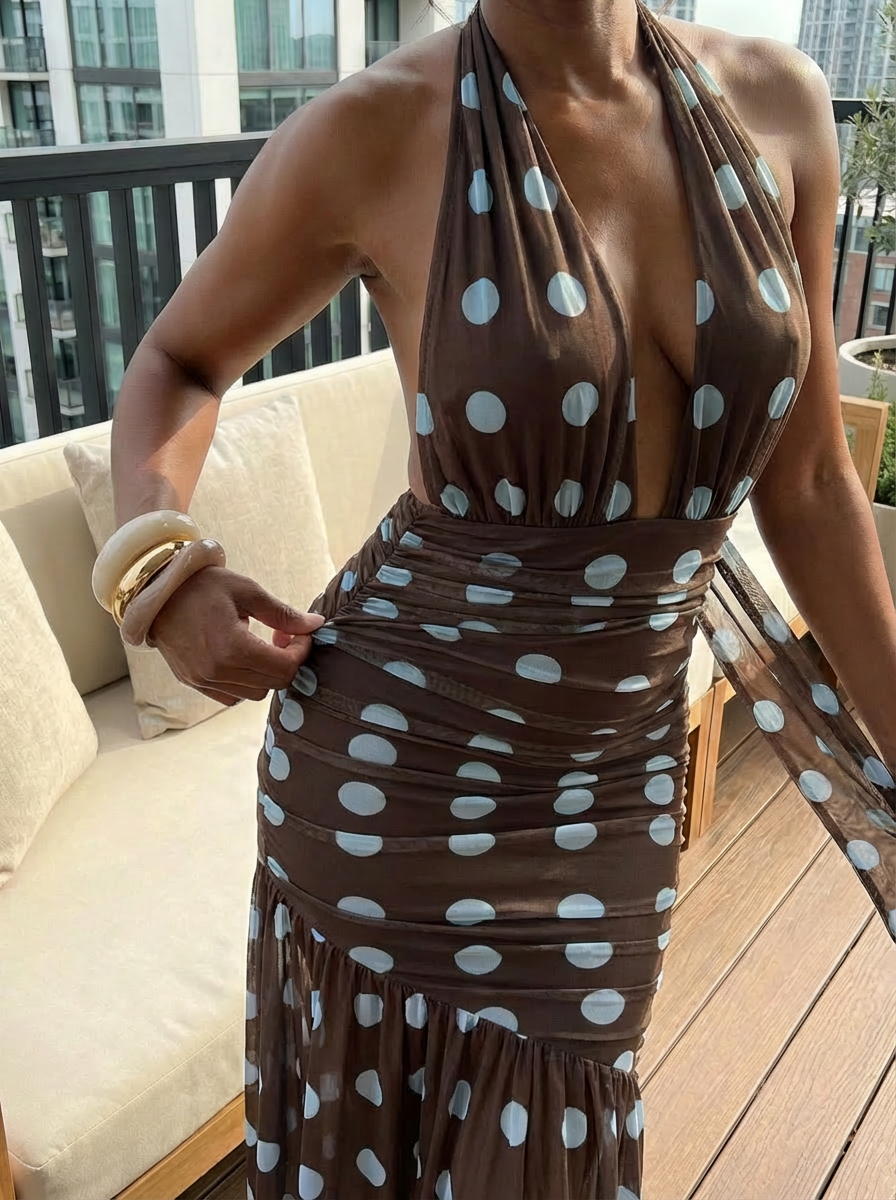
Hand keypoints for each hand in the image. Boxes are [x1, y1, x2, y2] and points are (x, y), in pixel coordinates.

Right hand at [147, 565, 324, 705]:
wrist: (156, 591)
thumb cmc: (203, 585)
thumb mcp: (246, 590)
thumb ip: (282, 612)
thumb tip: (315, 625)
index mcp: (231, 647)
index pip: (285, 667)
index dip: (301, 651)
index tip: (299, 632)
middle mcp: (216, 670)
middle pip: (274, 683)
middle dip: (288, 661)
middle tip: (282, 635)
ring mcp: (202, 680)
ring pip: (255, 694)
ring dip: (267, 673)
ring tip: (262, 646)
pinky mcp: (193, 682)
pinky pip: (232, 697)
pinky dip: (246, 683)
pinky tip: (243, 658)